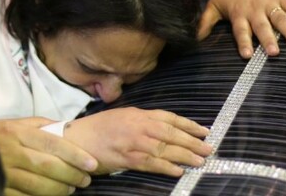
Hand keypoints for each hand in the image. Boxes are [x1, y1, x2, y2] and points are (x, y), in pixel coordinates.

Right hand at [0, 118, 97, 195]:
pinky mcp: (0, 187)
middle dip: (71, 174)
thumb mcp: (18, 123)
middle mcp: (13, 152)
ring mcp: (6, 172)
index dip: (74, 155)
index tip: (92, 163)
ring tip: (71, 188)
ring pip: (37, 184)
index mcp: (19, 132)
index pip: (53, 143)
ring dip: (59, 189)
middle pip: (48, 166)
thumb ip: (42, 125)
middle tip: (85, 179)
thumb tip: (67, 129)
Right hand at [64, 108, 211, 176]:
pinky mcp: (127, 158)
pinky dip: (166, 166)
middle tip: (208, 147)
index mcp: (138, 114)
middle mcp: (138, 126)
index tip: (204, 130)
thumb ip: (143, 120)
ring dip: (184, 154)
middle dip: (192, 140)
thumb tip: (164, 127)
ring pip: (164, 148)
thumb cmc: (99, 128)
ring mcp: (133, 142)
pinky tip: (179, 170)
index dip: (188, 124)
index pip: (169, 118)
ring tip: (200, 160)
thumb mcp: (123, 116)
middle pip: (171, 133)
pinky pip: (151, 163)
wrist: (77, 139)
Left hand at [198, 0, 285, 57]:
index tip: (247, 56)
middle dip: (268, 39)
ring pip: (280, 18)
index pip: (240, 30)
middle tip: (274, 53)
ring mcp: (270, 2)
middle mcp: (255, 8)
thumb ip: (205, 23)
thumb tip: (193, 40)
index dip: (244, 42)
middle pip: (262, 26)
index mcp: (238, 12)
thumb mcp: (214, 4)